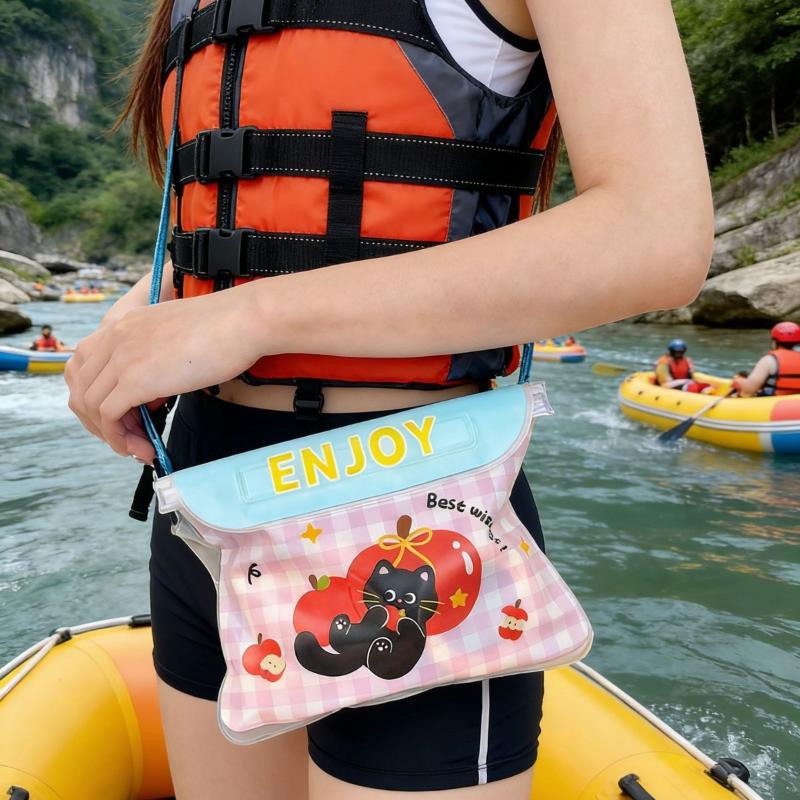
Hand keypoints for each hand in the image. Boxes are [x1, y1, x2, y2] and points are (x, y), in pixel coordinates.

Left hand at [65, 287, 262, 462]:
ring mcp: (121, 357)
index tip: (122, 415)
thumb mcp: (175, 339)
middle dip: (99, 420)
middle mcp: (114, 337)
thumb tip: (151, 395)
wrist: (244, 321)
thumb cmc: (225, 329)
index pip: (85, 365)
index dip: (96, 396)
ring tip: (139, 447)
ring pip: (90, 405)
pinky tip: (142, 446)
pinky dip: (120, 438)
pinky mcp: (134, 380)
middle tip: (127, 437)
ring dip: (111, 433)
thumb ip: (154, 360)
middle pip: (81, 387)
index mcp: (123, 323)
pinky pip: (109, 417)